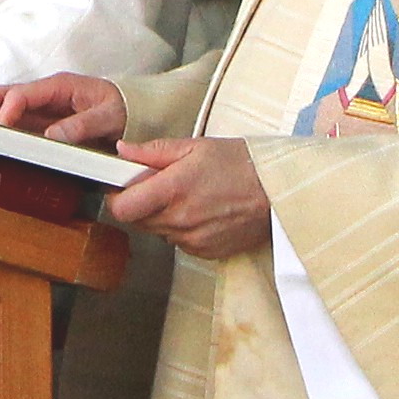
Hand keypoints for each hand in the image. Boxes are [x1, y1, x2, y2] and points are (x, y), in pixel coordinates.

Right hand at [0, 72, 129, 146]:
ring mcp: (43, 108)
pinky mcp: (43, 121)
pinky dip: (2, 133)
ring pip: (4, 109)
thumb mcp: (110, 116)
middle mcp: (45, 94)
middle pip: (2, 96)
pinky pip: (16, 124)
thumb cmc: (125, 108)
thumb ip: (83, 125)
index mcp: (59, 86)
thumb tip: (52, 136)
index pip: (20, 95)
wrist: (138, 111)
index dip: (6, 113)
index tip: (0, 132)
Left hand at [107, 136, 272, 260]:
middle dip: (141, 204)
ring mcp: (192, 240)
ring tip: (188, 196)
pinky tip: (202, 211)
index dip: (118, 197)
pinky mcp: (205, 252)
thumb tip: (123, 152)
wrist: (280, 192)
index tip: (125, 187)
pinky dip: (183, 228)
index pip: (122, 208)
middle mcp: (180, 220)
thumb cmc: (243, 165)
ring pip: (158, 232)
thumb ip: (154, 152)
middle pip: (137, 221)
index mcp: (174, 190)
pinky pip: (179, 242)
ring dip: (163, 217)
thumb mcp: (197, 147)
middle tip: (161, 186)